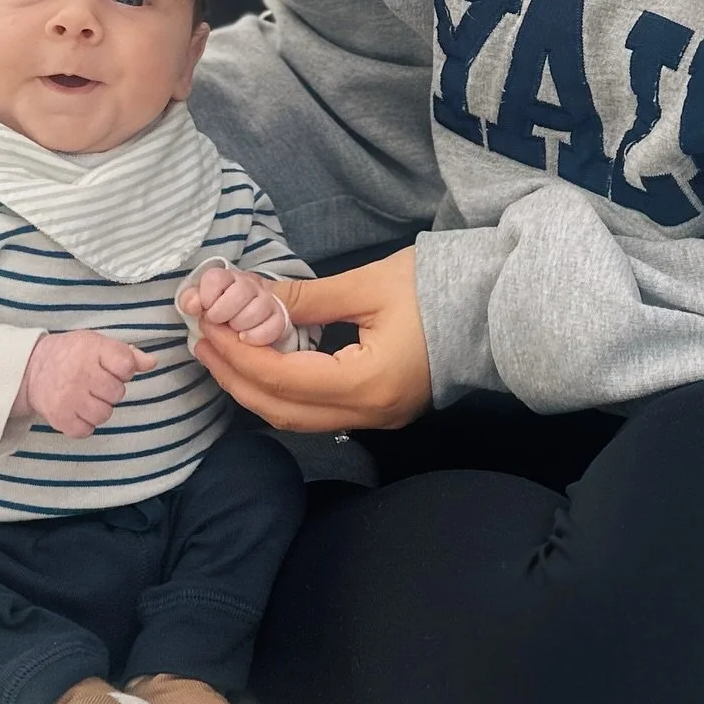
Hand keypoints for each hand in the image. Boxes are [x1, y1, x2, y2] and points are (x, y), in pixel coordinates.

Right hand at [14, 331, 156, 439]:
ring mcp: (69, 397)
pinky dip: (84, 424)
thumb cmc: (72, 355)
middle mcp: (80, 373)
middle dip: (110, 390)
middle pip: (117, 394)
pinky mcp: (59, 417)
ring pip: (104, 415)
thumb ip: (128, 354)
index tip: (112, 368)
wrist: (31, 368)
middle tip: (95, 383)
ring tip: (86, 397)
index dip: (124, 370)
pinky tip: (77, 410)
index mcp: (92, 349)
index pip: (126, 366)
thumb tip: (152, 363)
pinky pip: (86, 430)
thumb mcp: (98, 344)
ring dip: (99, 408)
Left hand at [178, 266, 287, 346]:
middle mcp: (249, 286)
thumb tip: (191, 305)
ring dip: (240, 324)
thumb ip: (191, 300)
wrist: (248, 318)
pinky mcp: (279, 318)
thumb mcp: (201, 303)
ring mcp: (266, 301)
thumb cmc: (220, 311)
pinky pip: (274, 325)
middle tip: (217, 321)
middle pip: (240, 290)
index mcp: (226, 279)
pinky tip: (246, 339)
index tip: (205, 307)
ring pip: (258, 308)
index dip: (208, 294)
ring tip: (233, 331)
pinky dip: (257, 335)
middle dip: (224, 311)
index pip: (217, 277)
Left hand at [193, 248, 429, 432]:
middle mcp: (369, 413)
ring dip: (256, 389)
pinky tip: (266, 363)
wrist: (499, 309)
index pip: (282, 380)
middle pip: (282, 412)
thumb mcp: (369, 284)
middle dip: (236, 379)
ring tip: (225, 353)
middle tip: (204, 343)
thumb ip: (307, 297)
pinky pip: (319, 413)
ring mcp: (377, 418)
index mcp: (367, 384)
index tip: (207, 327)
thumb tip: (251, 296)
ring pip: (298, 420)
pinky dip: (284, 392)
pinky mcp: (381, 411)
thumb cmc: (440, 289)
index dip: (237, 356)